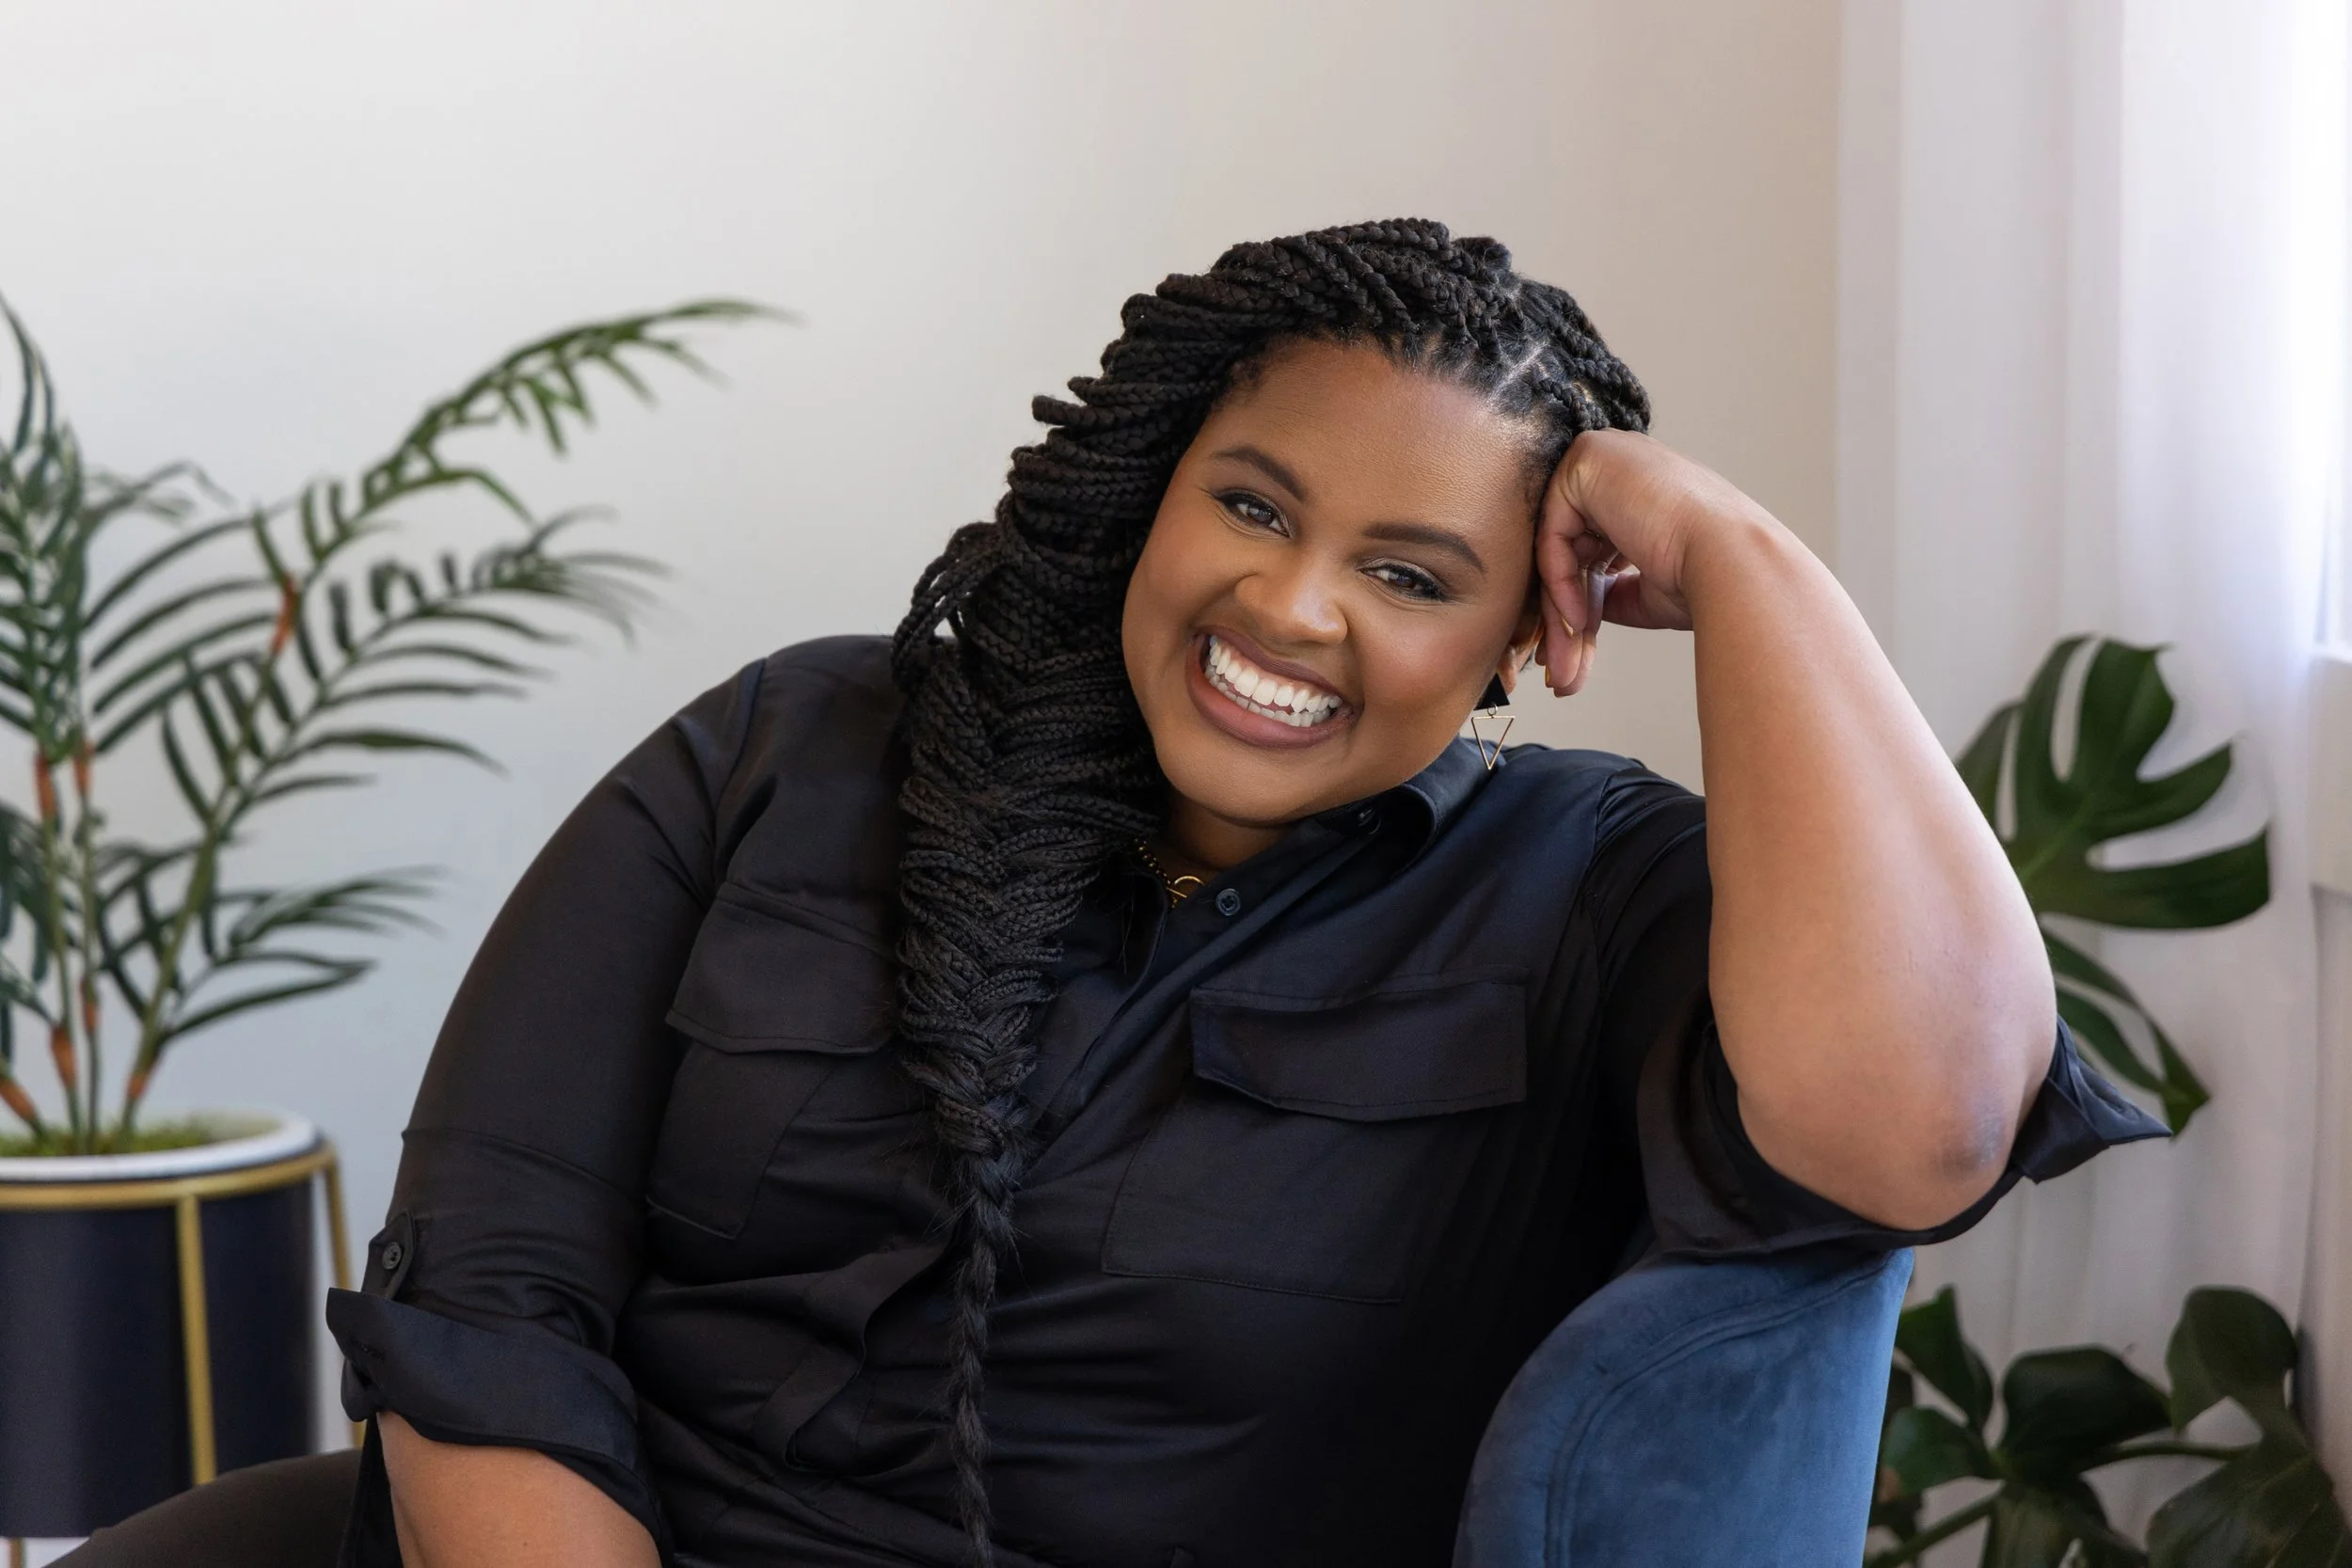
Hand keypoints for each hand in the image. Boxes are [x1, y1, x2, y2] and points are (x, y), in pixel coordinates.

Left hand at [1530, 429, 1775, 695]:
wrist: (1734, 564)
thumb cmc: (1709, 579)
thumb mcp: (1649, 589)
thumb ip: (1610, 591)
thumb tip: (1579, 612)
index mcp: (1645, 490)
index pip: (1592, 548)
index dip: (1580, 602)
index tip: (1572, 652)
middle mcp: (1624, 467)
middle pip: (1571, 550)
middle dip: (1565, 617)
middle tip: (1561, 670)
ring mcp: (1606, 457)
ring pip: (1558, 549)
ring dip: (1561, 613)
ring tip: (1566, 666)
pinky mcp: (1587, 462)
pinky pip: (1553, 534)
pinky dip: (1560, 582)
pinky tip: (1579, 620)